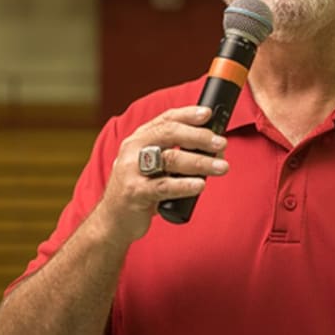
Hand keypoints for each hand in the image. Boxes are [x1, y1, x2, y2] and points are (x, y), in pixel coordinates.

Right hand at [95, 107, 228, 243]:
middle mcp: (133, 149)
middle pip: (170, 134)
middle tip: (221, 143)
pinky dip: (185, 185)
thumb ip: (175, 152)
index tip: (208, 114)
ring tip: (221, 166)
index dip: (188, 114)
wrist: (113, 220)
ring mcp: (131, 170)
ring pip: (171, 159)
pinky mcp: (134, 193)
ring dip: (201, 162)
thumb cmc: (141, 188)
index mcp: (139, 138)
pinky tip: (201, 185)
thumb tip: (214, 147)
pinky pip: (164, 186)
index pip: (166, 118)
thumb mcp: (152, 164)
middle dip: (199, 137)